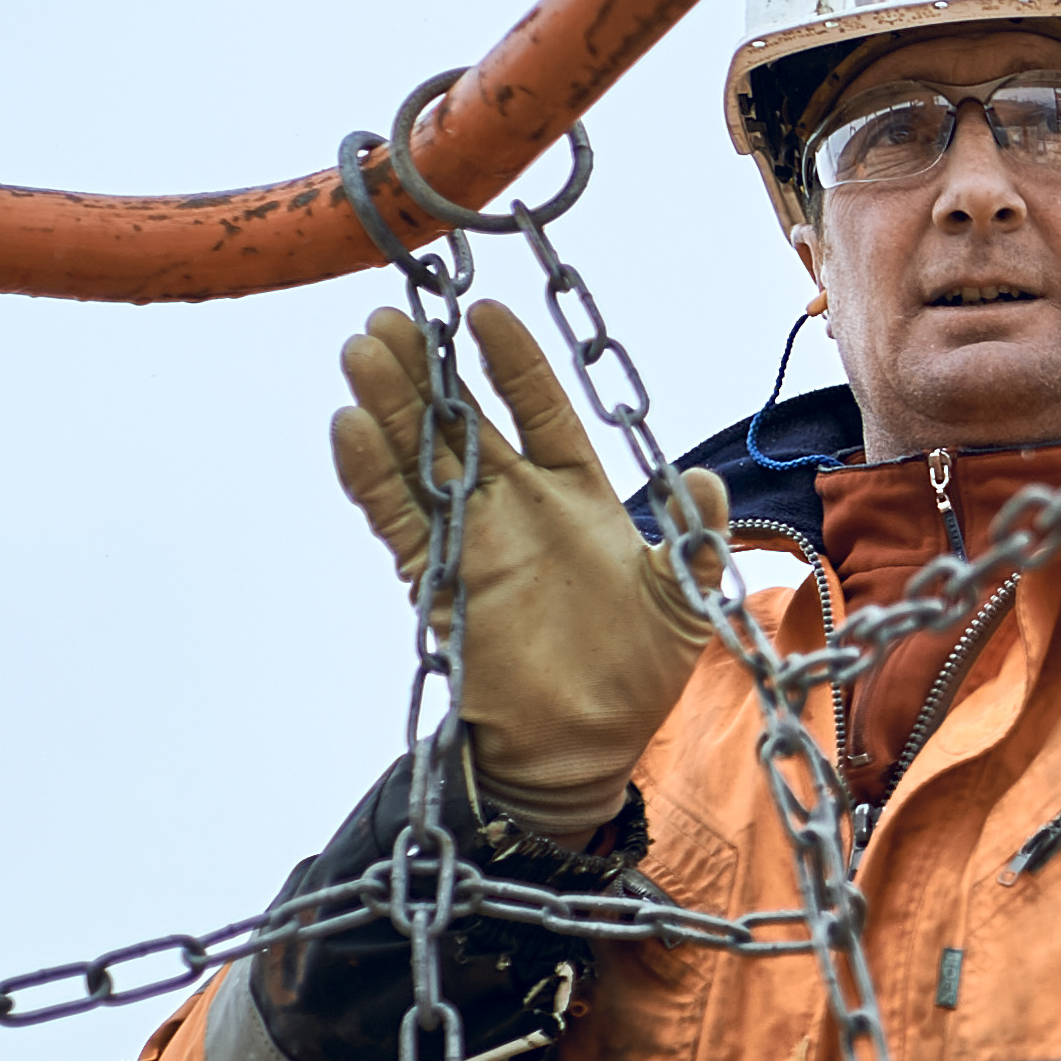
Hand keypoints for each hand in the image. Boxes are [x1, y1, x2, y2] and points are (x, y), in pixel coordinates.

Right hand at [329, 299, 730, 839]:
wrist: (584, 749)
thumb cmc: (637, 673)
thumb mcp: (684, 598)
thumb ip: (697, 538)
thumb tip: (711, 482)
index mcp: (578, 496)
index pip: (541, 410)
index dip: (514, 362)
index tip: (487, 312)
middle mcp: (518, 507)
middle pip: (465, 419)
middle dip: (430, 367)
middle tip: (394, 311)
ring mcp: (473, 539)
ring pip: (420, 455)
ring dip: (389, 404)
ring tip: (362, 348)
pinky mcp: (438, 578)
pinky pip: (398, 516)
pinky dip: (372, 474)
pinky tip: (349, 427)